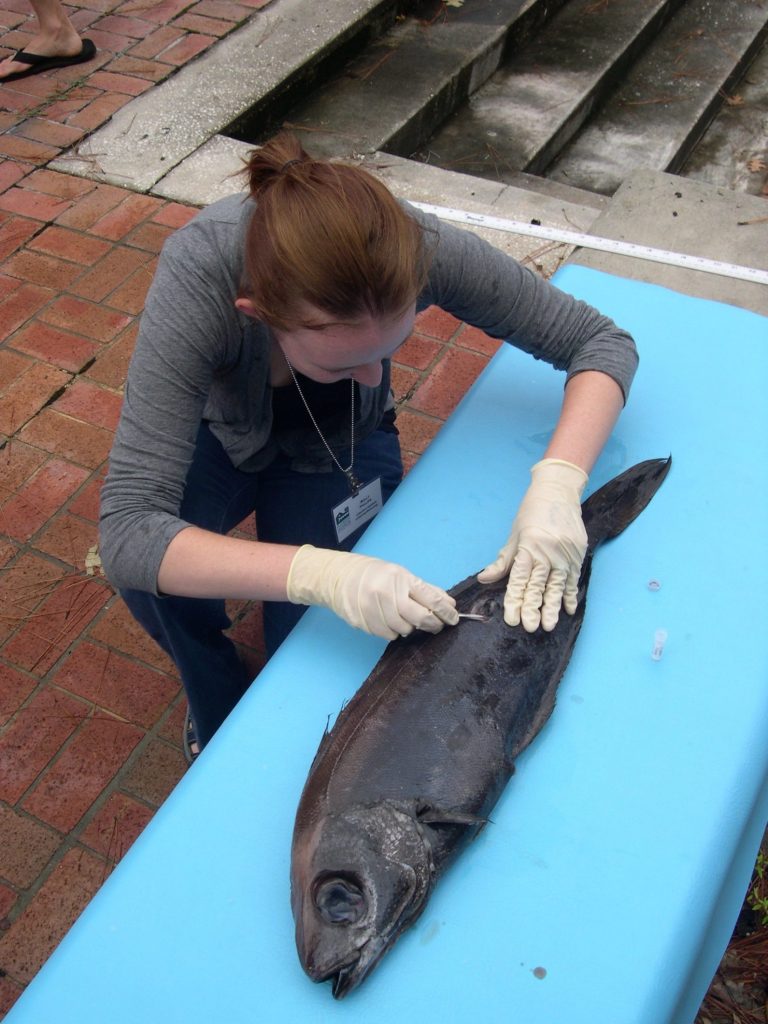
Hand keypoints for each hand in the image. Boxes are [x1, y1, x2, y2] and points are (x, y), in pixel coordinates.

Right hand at [286, 545, 458, 639]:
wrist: (338, 576)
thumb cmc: (374, 574)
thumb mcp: (400, 574)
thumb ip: (424, 589)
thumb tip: (449, 604)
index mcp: (400, 578)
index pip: (431, 598)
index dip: (446, 612)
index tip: (454, 619)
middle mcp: (387, 592)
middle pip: (420, 617)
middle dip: (432, 624)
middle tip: (435, 626)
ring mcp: (373, 608)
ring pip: (403, 630)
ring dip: (409, 628)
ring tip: (405, 619)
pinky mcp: (362, 621)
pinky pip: (387, 634)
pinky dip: (392, 631)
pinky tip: (389, 621)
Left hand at [477, 459, 587, 631]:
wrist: (558, 492)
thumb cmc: (532, 513)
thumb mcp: (514, 535)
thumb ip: (503, 561)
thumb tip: (484, 579)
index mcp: (528, 547)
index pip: (520, 579)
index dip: (515, 600)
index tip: (512, 618)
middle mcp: (547, 552)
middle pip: (539, 585)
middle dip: (534, 608)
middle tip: (531, 627)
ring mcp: (564, 554)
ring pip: (557, 586)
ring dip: (553, 606)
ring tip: (549, 625)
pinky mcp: (577, 554)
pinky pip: (573, 579)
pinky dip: (570, 595)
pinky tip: (568, 609)